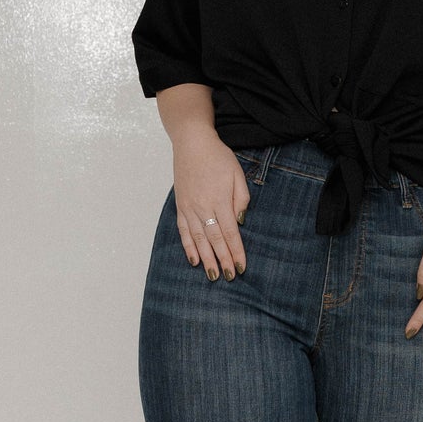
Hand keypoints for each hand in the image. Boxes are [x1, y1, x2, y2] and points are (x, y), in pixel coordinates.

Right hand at [173, 134, 248, 280]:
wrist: (192, 144)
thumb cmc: (218, 157)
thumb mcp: (237, 174)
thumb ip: (241, 199)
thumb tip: (241, 222)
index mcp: (220, 200)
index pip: (230, 233)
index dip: (236, 251)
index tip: (241, 266)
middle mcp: (203, 207)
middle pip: (215, 240)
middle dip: (223, 260)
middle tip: (229, 277)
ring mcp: (190, 208)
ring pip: (198, 239)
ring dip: (206, 259)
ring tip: (213, 275)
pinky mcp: (181, 207)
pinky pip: (184, 231)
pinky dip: (188, 247)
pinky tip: (194, 260)